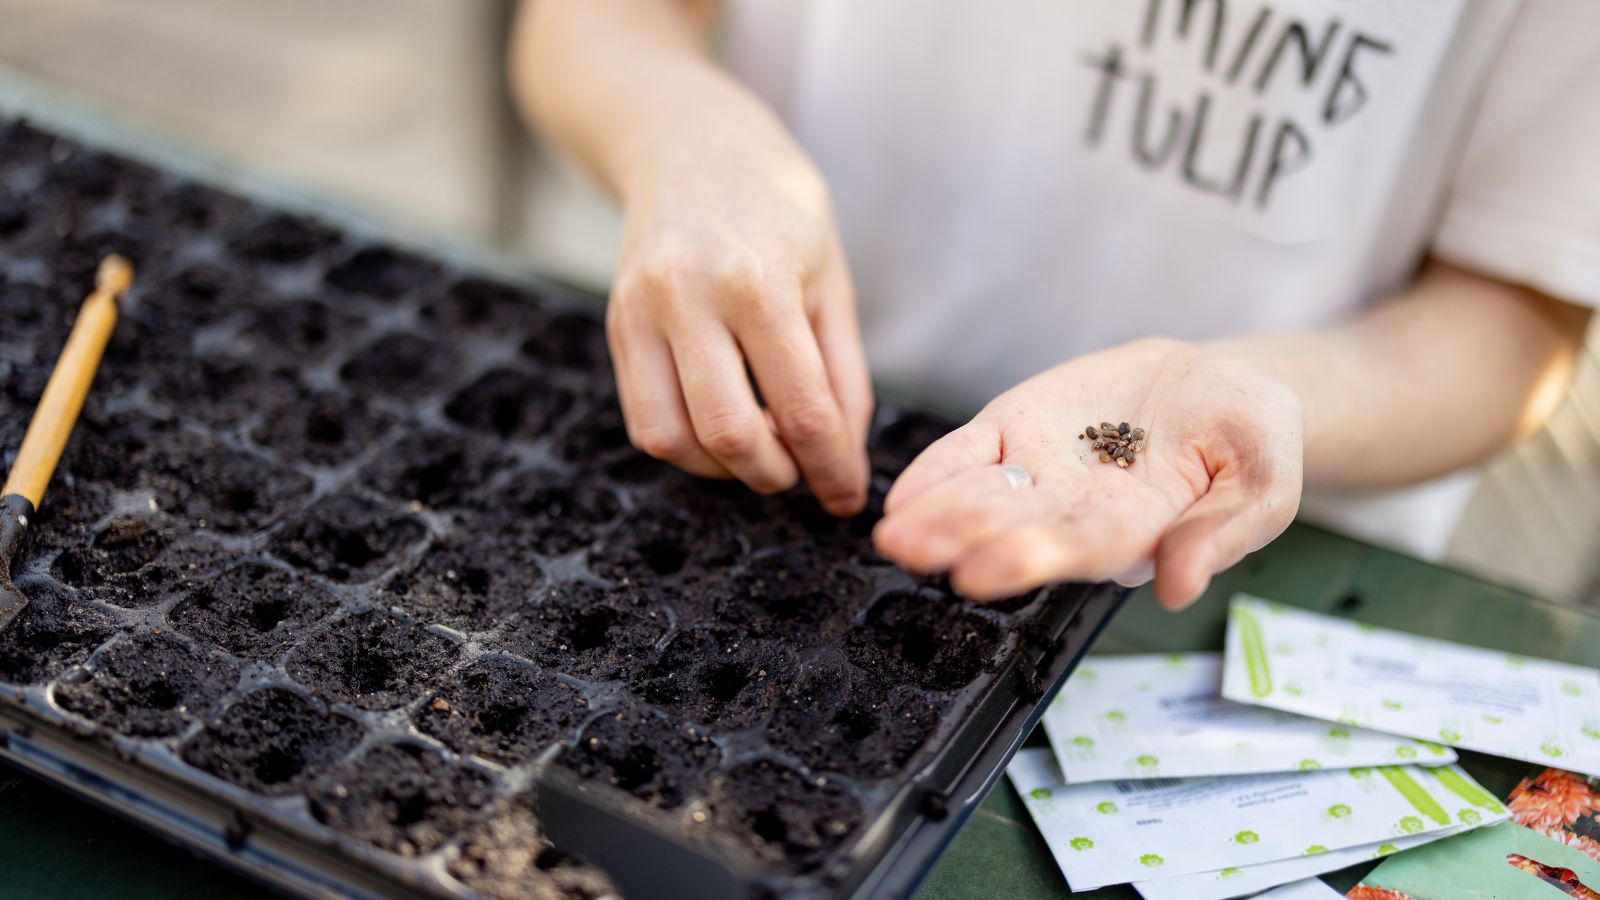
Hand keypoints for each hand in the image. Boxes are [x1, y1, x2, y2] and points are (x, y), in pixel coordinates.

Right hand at [605, 129, 871, 514]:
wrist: (691, 146)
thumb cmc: (778, 214)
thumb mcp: (831, 282)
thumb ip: (843, 377)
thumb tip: (846, 465)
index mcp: (760, 281)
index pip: (802, 407)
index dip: (830, 468)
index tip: (847, 498)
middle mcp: (690, 296)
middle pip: (730, 434)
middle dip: (776, 475)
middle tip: (802, 472)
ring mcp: (642, 311)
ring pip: (675, 440)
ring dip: (725, 470)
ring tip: (763, 451)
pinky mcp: (616, 325)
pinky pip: (644, 420)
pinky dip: (688, 448)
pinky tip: (721, 429)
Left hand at [873, 339, 1303, 607]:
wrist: (1218, 383)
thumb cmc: (1249, 438)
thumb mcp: (1264, 482)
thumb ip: (1222, 535)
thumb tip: (1178, 587)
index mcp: (1134, 532)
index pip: (1076, 550)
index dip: (1028, 559)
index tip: (981, 573)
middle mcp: (1074, 512)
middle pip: (1013, 528)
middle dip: (962, 539)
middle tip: (913, 549)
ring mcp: (1039, 471)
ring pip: (981, 497)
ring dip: (936, 516)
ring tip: (895, 531)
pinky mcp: (1016, 430)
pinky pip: (968, 453)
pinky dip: (935, 472)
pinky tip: (903, 496)